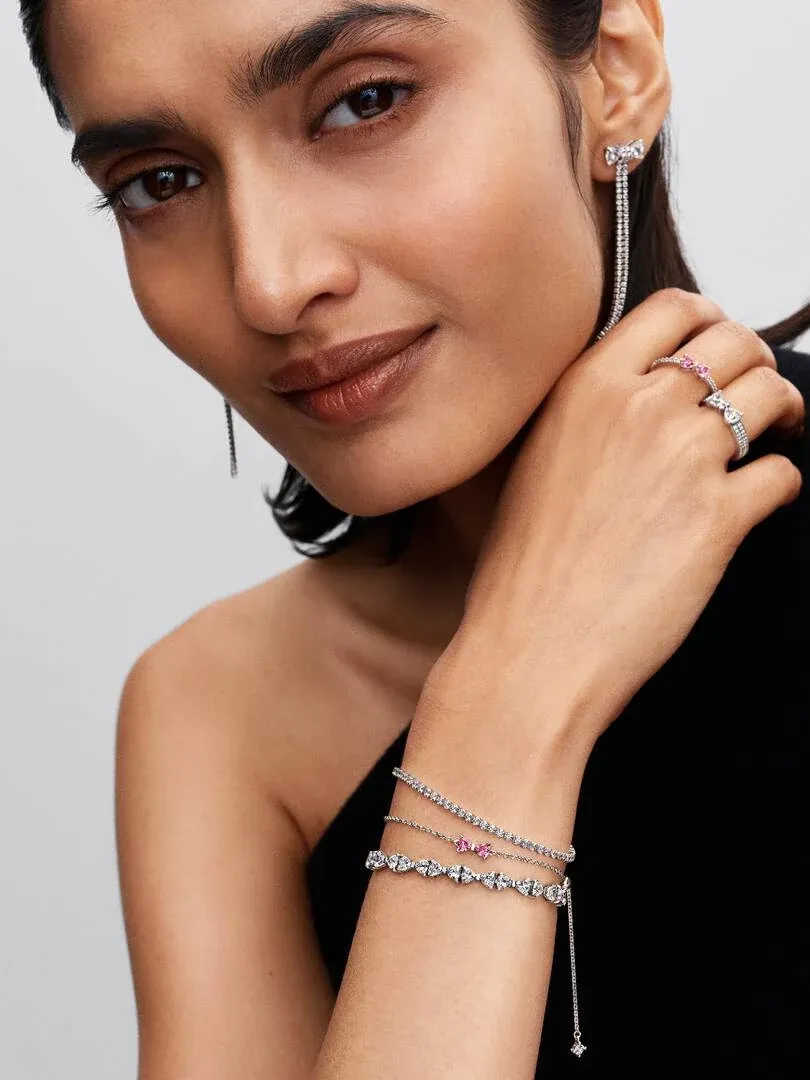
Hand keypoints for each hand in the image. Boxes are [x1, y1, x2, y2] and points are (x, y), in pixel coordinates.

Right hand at [425, 289, 805, 748]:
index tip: (719, 342)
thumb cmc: (524, 571)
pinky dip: (782, 483)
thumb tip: (647, 395)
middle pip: (734, 342)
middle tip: (757, 394)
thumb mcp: (538, 463)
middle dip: (756, 363)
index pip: (672, 308)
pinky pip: (783, 473)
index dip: (710, 319)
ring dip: (784, 413)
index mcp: (584, 388)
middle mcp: (637, 409)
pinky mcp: (720, 517)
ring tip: (777, 436)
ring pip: (770, 395)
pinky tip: (758, 502)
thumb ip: (592, 413)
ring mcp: (682, 459)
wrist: (530, 647)